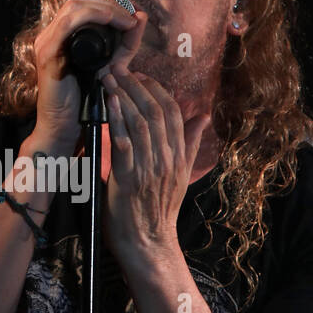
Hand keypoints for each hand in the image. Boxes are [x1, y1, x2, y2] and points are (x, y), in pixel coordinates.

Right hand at [30, 0, 148, 153]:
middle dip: (110, 3)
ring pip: (74, 6)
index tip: (133, 13)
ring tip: (127, 20)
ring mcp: (47, 42)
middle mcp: (51, 34)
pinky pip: (68, 24)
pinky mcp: (48, 53)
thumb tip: (141, 16)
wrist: (66, 127)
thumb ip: (126, 43)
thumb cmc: (87, 99)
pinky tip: (113, 23)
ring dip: (105, 8)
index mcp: (62, 35)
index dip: (110, 2)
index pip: (84, 3)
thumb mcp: (112, 65)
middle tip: (132, 15)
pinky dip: (93, 17)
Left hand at [101, 70, 209, 271]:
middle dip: (137, 86)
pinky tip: (109, 104)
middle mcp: (167, 159)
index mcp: (179, 156)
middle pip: (156, 112)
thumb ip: (190, 144)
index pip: (173, 113)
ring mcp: (150, 169)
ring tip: (110, 79)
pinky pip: (125, 144)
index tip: (140, 75)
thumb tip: (204, 117)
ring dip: (124, 97)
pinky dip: (117, 121)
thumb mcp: (180, 175)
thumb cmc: (159, 210)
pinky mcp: (130, 179)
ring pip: (141, 123)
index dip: (157, 90)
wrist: (148, 244)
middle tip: (120, 68)